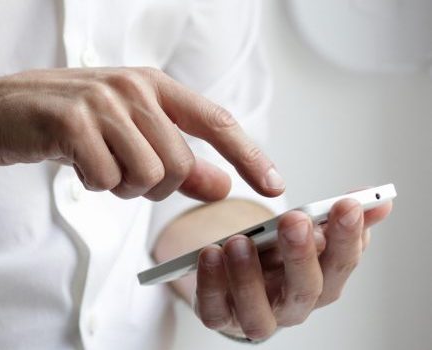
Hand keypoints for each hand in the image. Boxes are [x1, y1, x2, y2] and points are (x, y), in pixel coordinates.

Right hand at [0, 68, 284, 200]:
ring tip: (96, 165)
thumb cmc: (63, 123)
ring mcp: (102, 102)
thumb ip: (175, 158)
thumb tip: (222, 185)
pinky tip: (74, 163)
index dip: (249, 155)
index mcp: (152, 84)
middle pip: (179, 164)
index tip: (274, 186)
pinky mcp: (72, 122)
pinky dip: (93, 185)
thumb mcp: (125, 134)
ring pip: (146, 175)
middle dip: (154, 186)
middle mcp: (132, 87)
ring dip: (121, 187)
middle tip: (120, 174)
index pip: (215, 121)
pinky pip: (106, 179)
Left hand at [192, 198, 392, 339]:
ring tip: (239, 241)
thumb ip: (335, 218)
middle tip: (295, 220)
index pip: (342, 263)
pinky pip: (214, 310)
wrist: (234, 281)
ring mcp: (255, 316)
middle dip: (301, 254)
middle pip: (306, 290)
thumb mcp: (304, 234)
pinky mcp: (220, 318)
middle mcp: (293, 306)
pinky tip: (209, 254)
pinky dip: (211, 284)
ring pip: (258, 311)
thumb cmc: (274, 257)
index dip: (348, 236)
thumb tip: (379, 201)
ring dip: (248, 276)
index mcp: (322, 282)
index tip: (346, 204)